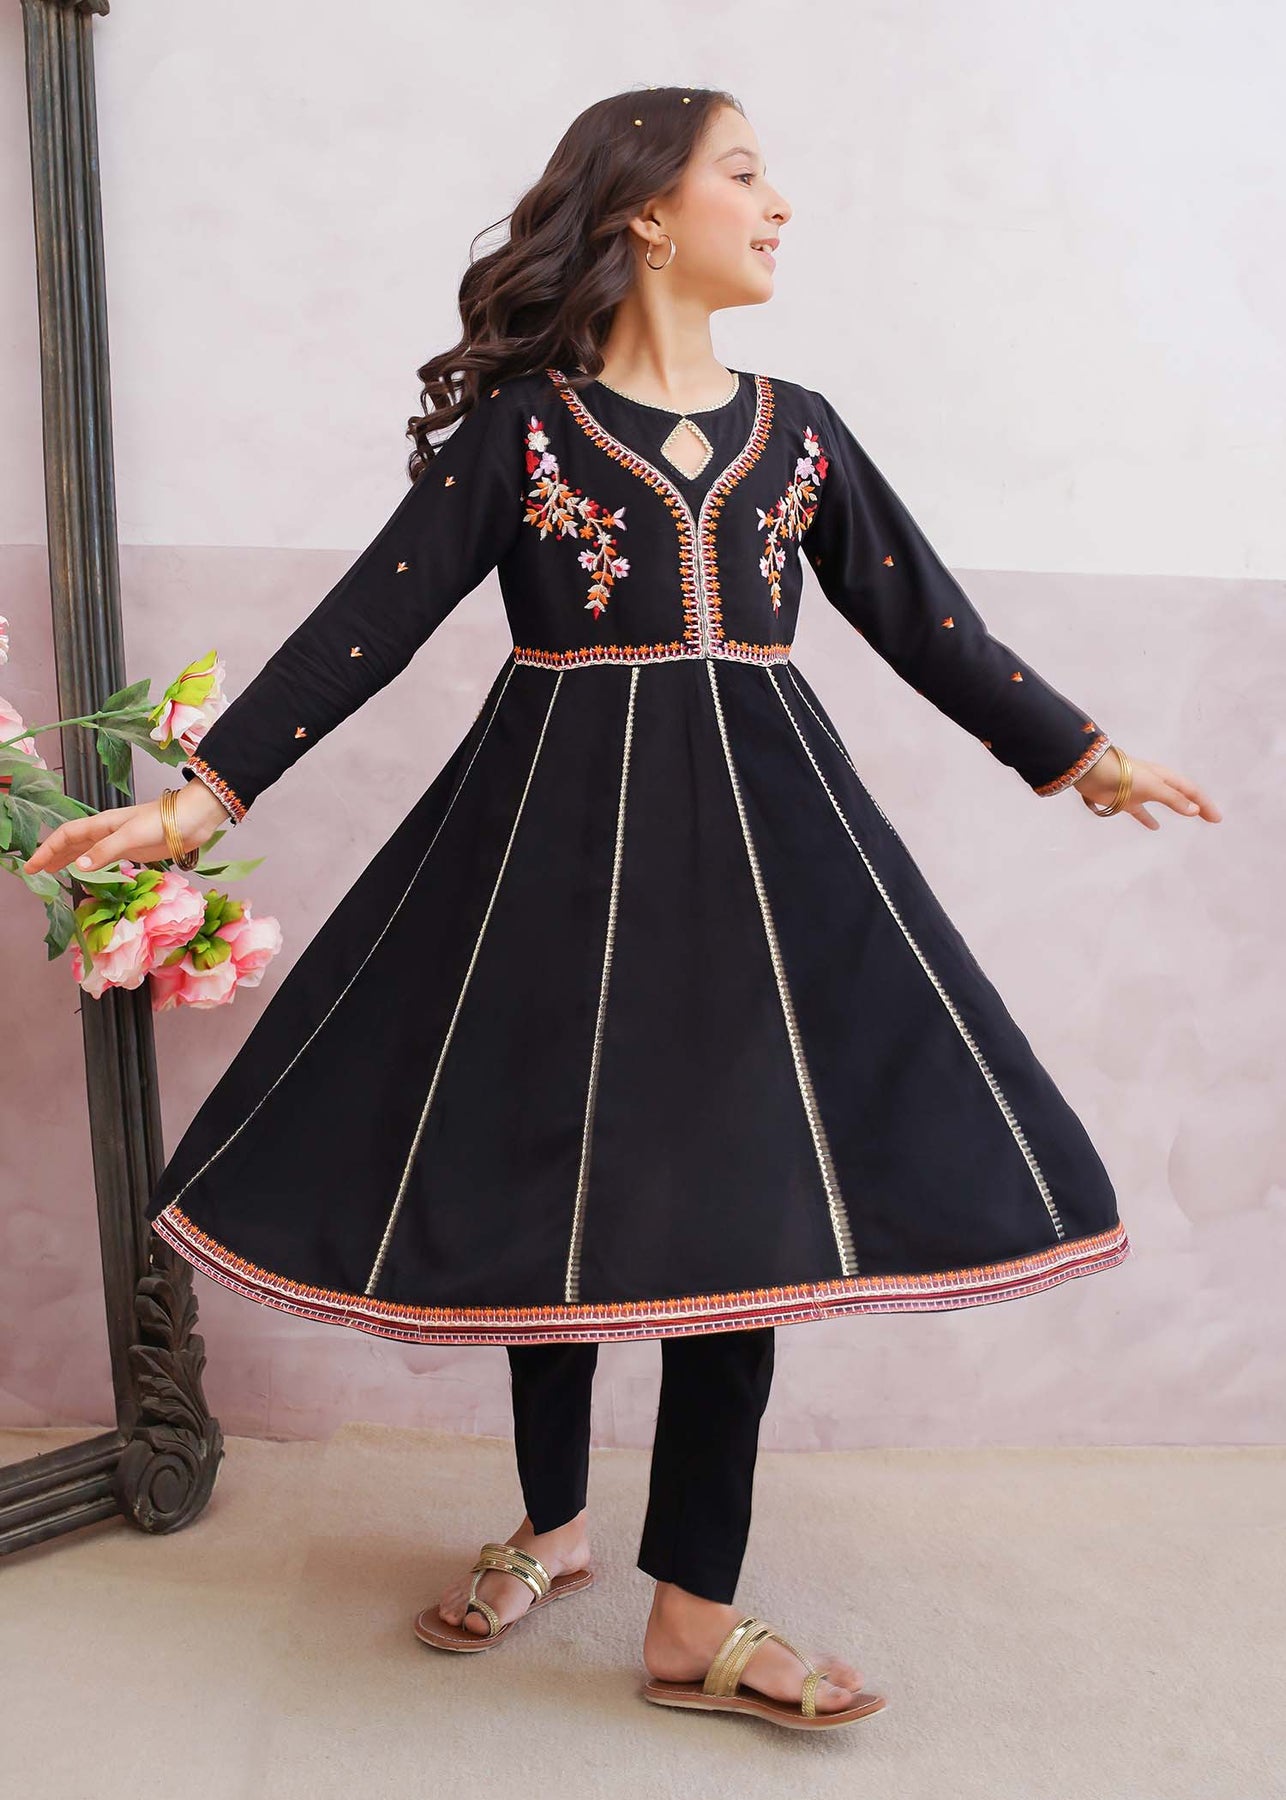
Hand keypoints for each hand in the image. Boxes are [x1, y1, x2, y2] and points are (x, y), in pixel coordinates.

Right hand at [20, 779, 232, 876]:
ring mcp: (121, 841)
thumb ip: (106, 851)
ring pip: (87, 851)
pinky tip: (89, 873)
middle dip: (53, 856)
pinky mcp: (135, 850)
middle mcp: (107, 831)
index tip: (31, 867)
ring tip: (53, 874)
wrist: (195, 818)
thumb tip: (79, 868)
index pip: (66, 836)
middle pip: (73, 844)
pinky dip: (92, 866)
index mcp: (102, 824)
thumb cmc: (164, 820)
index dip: (47, 850)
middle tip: (35, 873)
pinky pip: (105, 859)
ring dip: (69, 861)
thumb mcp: (131, 835)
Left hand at [1073, 746, 1221, 829]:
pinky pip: (1141, 812)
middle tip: (1211, 819)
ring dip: (1178, 808)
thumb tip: (1195, 810)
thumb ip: (1174, 799)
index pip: (1191, 791)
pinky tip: (1154, 827)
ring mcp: (1140, 792)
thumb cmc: (1126, 776)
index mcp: (1165, 777)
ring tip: (1191, 817)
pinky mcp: (1125, 801)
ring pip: (1165, 802)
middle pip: (1182, 795)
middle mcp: (1155, 783)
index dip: (1205, 804)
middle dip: (1197, 806)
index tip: (1216, 819)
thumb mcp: (1154, 788)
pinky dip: (1148, 819)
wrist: (1094, 772)